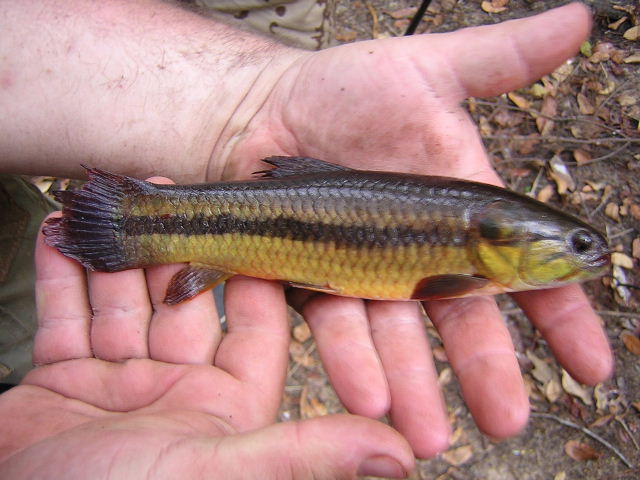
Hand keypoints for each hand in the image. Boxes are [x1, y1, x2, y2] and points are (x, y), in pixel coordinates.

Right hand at [0, 179, 413, 479]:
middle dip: (175, 244)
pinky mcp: (62, 378)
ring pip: (124, 298)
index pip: (256, 323)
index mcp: (226, 403)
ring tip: (117, 199)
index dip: (257, 269)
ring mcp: (119, 379)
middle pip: (184, 297)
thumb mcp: (217, 471)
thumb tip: (399, 456)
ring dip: (120, 251)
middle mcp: (178, 386)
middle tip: (170, 188)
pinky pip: (64, 314)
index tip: (258, 220)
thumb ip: (305, 452)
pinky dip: (61, 276)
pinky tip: (57, 234)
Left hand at [216, 3, 612, 456]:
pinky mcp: (317, 284)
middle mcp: (421, 253)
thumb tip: (581, 17)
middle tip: (508, 420)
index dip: (562, 314)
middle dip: (487, 370)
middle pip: (463, 319)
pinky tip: (365, 393)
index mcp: (460, 212)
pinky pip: (338, 327)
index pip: (524, 270)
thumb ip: (501, 59)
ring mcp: (368, 274)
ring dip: (417, 383)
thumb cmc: (342, 92)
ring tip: (428, 431)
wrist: (262, 114)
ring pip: (400, 338)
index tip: (592, 363)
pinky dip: (352, 359)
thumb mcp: (426, 70)